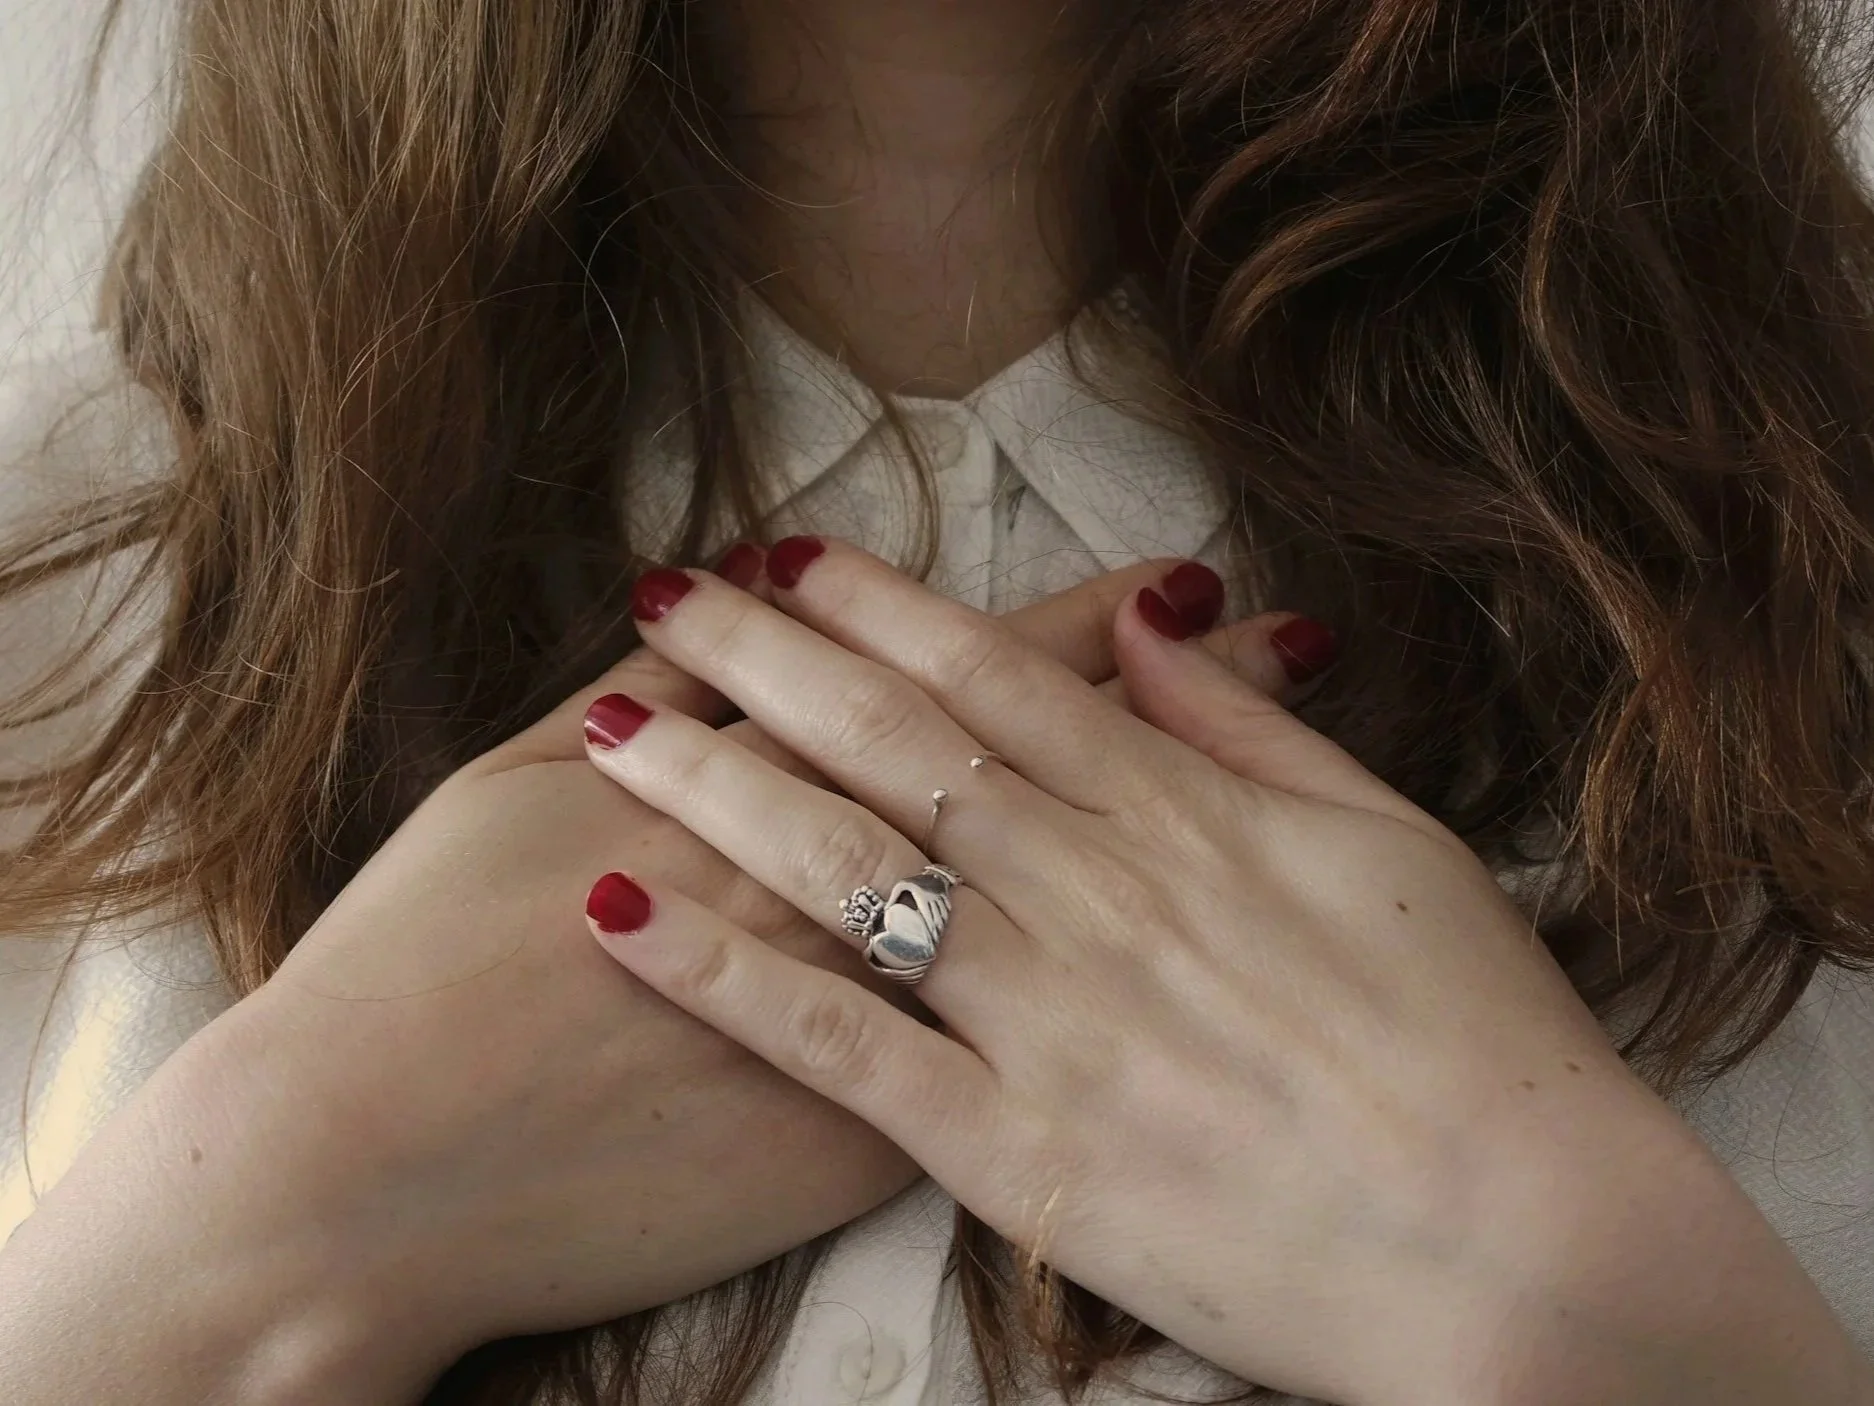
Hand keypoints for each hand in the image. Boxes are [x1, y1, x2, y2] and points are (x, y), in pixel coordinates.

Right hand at [0, 551, 1280, 1405]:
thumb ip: (639, 702)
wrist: (366, 1172)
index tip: (1178, 574)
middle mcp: (848, 884)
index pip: (960, 680)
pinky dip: (1105, 986)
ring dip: (1168, 821)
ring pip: (1056, 900)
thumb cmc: (413, 962)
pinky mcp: (865, 1139)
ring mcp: (874, 1019)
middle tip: (1260, 627)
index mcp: (769, 775)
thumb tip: (709, 612)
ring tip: (1250, 779)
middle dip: (1154, 693)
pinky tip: (1183, 960)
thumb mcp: (507, 788)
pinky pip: (1016, 1048)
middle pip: (1037, 766)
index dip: (1076, 621)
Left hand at [582, 537, 1872, 1405]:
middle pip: (896, 746)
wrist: (1524, 1254)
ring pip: (848, 870)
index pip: (999, 679)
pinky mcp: (1015, 1152)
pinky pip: (843, 1050)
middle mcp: (1097, 894)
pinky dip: (724, 982)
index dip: (880, 606)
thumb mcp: (1394, 844)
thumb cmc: (1479, 1043)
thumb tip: (1162, 619)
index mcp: (1186, 817)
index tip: (788, 554)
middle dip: (766, 660)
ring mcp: (1047, 1020)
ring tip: (609, 725)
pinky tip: (621, 921)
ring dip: (716, 786)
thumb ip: (1256, 732)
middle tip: (662, 596)